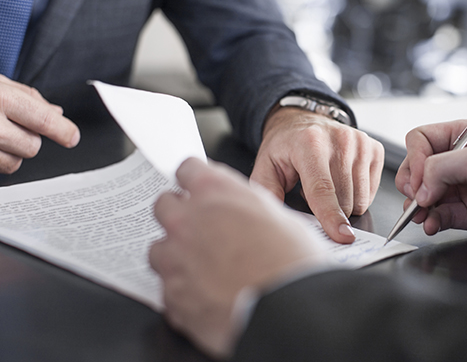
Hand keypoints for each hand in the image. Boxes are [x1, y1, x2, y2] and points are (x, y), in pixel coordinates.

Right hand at [0, 75, 79, 172]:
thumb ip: (27, 96)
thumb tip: (57, 113)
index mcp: (1, 98)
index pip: (44, 120)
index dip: (63, 131)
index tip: (72, 137)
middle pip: (32, 146)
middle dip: (29, 139)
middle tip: (12, 125)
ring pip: (14, 163)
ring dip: (11, 153)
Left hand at [150, 158, 326, 357]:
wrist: (289, 310)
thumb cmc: (293, 264)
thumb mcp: (282, 217)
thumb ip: (249, 207)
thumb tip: (244, 210)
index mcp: (215, 192)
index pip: (187, 169)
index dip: (196, 180)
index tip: (199, 188)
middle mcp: (187, 220)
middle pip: (164, 205)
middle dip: (180, 214)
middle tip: (202, 228)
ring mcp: (175, 260)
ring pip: (159, 249)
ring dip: (177, 255)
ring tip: (205, 268)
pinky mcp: (172, 297)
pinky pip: (168, 289)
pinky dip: (184, 291)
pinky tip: (209, 294)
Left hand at [250, 107, 383, 243]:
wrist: (303, 121)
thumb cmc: (286, 147)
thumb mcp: (265, 167)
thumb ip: (268, 194)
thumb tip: (279, 221)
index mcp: (310, 143)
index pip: (323, 189)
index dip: (331, 217)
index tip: (341, 236)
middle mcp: (340, 140)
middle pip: (345, 200)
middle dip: (329, 211)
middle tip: (311, 194)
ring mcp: (361, 143)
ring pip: (361, 199)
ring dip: (343, 203)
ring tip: (326, 185)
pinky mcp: (374, 149)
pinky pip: (371, 192)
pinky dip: (357, 195)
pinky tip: (341, 181)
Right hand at [395, 122, 466, 253]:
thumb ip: (443, 168)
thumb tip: (420, 189)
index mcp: (465, 137)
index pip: (422, 140)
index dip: (416, 159)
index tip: (422, 179)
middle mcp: (462, 161)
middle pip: (419, 169)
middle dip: (413, 184)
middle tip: (418, 197)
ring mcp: (465, 189)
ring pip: (425, 196)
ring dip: (418, 206)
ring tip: (421, 215)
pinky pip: (439, 216)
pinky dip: (430, 222)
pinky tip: (432, 225)